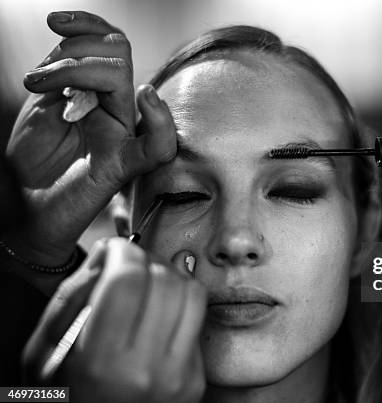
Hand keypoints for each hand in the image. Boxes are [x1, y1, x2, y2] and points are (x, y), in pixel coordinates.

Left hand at [3, 11, 175, 265]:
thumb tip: (75, 48)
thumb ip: (63, 76)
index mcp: (99, 93)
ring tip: (37, 88)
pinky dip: (160, 122)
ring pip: (123, 80)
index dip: (88, 25)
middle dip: (72, 51)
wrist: (26, 206)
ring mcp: (122, 135)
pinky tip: (148, 98)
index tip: (55, 22)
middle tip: (37, 78)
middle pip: (117, 55)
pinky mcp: (122, 166)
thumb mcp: (41, 103)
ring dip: (72, 69)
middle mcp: (116, 109)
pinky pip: (155, 149)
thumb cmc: (35, 159)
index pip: (112, 46)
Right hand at [23, 238, 206, 402]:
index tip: (113, 250)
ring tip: (148, 280)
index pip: (129, 279)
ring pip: (192, 293)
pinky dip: (180, 303)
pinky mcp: (196, 381)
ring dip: (170, 275)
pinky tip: (160, 308)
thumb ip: (71, 297)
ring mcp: (178, 376)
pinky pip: (197, 320)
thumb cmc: (65, 400)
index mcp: (102, 362)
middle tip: (129, 263)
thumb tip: (107, 253)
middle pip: (165, 280)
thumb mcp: (44, 353)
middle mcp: (147, 369)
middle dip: (146, 258)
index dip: (122, 251)